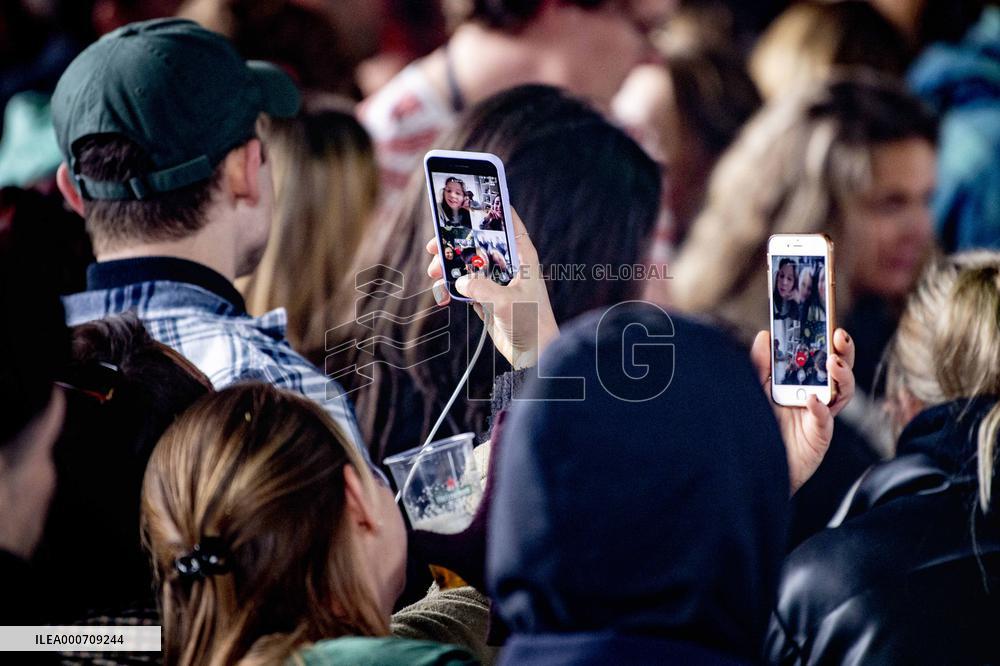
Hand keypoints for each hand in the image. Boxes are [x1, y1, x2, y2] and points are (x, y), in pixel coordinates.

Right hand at [426, 208, 558, 368]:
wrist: (535, 355)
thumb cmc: (531, 324)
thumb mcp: (506, 303)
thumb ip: (481, 288)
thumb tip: (459, 282)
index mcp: (522, 257)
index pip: (508, 223)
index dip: (492, 209)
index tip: (471, 199)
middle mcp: (509, 265)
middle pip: (479, 243)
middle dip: (456, 243)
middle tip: (435, 246)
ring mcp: (497, 282)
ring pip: (469, 264)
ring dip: (449, 267)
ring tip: (434, 272)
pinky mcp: (487, 299)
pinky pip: (465, 286)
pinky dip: (452, 287)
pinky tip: (441, 293)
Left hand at [750, 328, 855, 494]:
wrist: (752, 462)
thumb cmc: (758, 425)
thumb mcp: (756, 389)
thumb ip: (760, 365)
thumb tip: (765, 336)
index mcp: (805, 383)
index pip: (823, 358)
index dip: (830, 341)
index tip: (830, 323)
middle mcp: (818, 398)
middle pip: (840, 372)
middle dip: (844, 353)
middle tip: (839, 337)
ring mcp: (821, 418)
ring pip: (842, 394)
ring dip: (841, 376)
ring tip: (833, 362)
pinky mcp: (818, 438)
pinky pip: (824, 421)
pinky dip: (820, 409)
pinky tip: (812, 400)